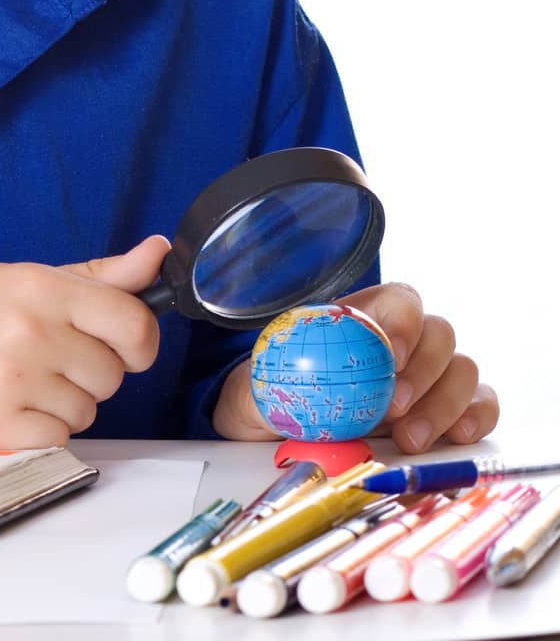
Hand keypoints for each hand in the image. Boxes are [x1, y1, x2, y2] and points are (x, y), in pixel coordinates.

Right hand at [0, 236, 165, 448]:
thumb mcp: (25, 280)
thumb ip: (99, 276)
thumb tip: (158, 253)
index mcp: (40, 286)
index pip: (133, 321)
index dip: (139, 342)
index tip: (123, 347)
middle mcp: (28, 330)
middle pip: (112, 374)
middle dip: (87, 373)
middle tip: (41, 359)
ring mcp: (11, 381)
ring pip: (87, 411)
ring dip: (61, 404)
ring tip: (17, 383)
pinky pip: (58, 440)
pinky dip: (39, 432)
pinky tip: (6, 409)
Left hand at [211, 281, 499, 451]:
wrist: (284, 435)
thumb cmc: (277, 399)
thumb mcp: (257, 389)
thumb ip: (268, 387)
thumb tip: (282, 390)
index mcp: (363, 317)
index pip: (401, 299)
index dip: (402, 322)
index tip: (386, 356)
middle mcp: (404, 341)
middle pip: (440, 334)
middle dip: (423, 371)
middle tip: (394, 409)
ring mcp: (430, 375)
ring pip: (464, 369)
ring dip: (444, 403)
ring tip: (409, 438)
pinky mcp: (449, 411)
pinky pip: (481, 404)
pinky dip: (476, 418)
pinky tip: (454, 438)